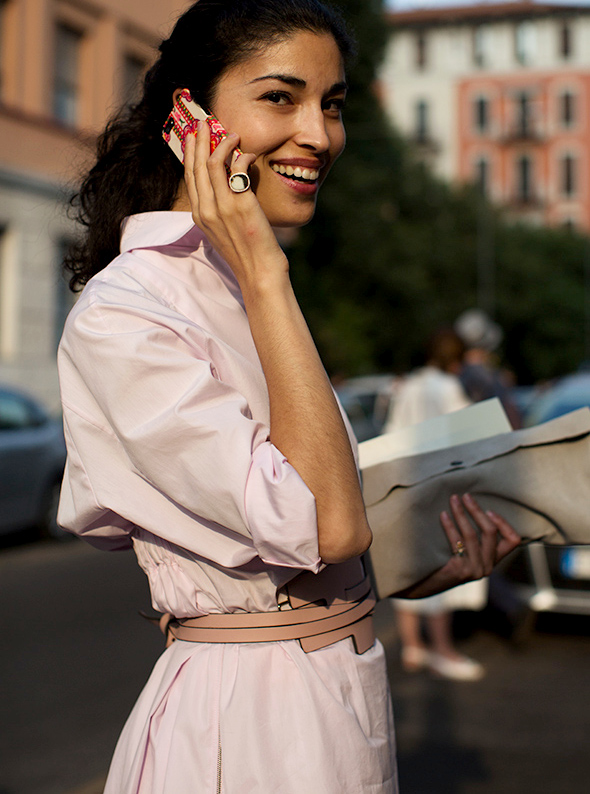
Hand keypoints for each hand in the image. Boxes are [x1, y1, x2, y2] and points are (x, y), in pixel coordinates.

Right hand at [183, 122, 286, 289]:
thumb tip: (228, 185)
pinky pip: (238, 169)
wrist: (258, 273)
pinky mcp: (241, 204)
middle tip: (205, 122)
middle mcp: (206, 210)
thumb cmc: (246, 253)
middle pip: (197, 165)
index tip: (193, 136)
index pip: (190, 176)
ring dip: (222, 143)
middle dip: (200, 140)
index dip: (190, 153)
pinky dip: (243, 157)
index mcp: (199, 216)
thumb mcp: (224, 231)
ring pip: (214, 163)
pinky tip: (249, 155)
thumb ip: (220, 209)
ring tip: (232, 134)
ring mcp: (222, 207)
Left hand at [396, 493, 520, 599]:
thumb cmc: (443, 562)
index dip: (504, 523)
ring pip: (472, 534)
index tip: (488, 509)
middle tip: (465, 496)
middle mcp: (487, 567)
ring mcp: (474, 570)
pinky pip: (457, 541)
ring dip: (461, 513)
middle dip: (477, 510)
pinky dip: (449, 525)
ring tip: (452, 500)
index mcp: (492, 561)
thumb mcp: (465, 551)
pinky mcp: (460, 571)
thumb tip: (473, 505)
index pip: (513, 541)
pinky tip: (443, 515)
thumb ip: (475, 538)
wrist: (423, 585)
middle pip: (490, 532)